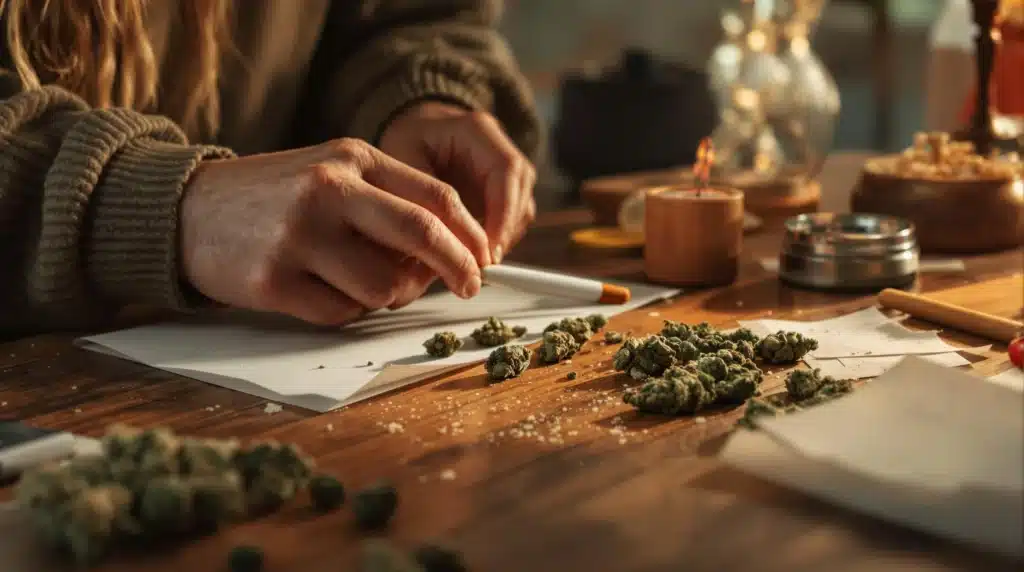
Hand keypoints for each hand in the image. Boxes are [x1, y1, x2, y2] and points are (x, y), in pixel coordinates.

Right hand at [179, 138, 489, 325]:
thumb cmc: (275, 196)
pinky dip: (343, 310)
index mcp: (351, 158)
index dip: (470, 234)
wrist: (186, 210)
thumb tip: (448, 254)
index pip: (435, 196)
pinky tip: (316, 289)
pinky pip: (341, 313)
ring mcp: (299, 234)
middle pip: (422, 233)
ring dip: (386, 296)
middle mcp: (328, 190)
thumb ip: (388, 202)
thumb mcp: (331, 173)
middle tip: (469, 286)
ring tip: (357, 282)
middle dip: (458, 266)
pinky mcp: (273, 280)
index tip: (483, 260)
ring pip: (383, 286)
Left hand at [379, 101, 535, 262]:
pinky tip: (475, 253)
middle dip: (504, 232)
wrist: (417, 129)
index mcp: (478, 130)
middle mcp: (501, 147)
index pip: (507, 170)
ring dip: (503, 238)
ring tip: (475, 263)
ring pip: (522, 209)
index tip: (488, 248)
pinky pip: (512, 218)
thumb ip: (421, 194)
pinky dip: (498, 238)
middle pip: (521, 192)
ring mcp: (508, 169)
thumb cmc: (408, 139)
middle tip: (480, 265)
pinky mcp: (506, 189)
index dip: (503, 212)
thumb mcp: (402, 158)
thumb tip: (436, 242)